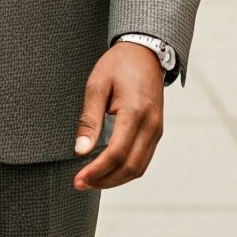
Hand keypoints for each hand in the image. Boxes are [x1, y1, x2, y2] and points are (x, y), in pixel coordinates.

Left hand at [73, 42, 163, 190]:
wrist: (145, 52)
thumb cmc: (119, 65)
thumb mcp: (97, 85)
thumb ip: (90, 119)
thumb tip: (81, 150)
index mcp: (135, 112)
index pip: (117, 153)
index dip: (97, 171)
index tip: (79, 179)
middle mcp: (151, 125)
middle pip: (130, 167)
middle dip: (105, 180)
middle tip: (81, 183)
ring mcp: (157, 130)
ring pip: (139, 168)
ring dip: (115, 179)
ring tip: (92, 180)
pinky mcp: (157, 131)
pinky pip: (143, 159)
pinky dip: (125, 170)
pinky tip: (108, 169)